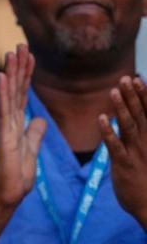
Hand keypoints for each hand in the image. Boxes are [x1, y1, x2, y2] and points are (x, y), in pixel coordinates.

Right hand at [0, 44, 46, 207]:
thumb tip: (39, 119)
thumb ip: (34, 134)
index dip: (26, 75)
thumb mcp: (32, 151)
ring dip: (10, 72)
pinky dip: (2, 92)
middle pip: (15, 89)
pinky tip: (1, 76)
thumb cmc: (15, 176)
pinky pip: (2, 109)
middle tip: (20, 44)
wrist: (6, 194)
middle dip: (18, 67)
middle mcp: (8, 122)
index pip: (22, 94)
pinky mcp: (2, 135)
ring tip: (12, 52)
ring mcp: (4, 127)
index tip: (28, 55)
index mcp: (16, 124)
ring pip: (8, 94)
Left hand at [100, 76, 146, 227]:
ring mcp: (136, 153)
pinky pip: (115, 146)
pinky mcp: (123, 165)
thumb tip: (135, 122)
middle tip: (125, 78)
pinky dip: (108, 132)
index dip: (144, 95)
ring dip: (122, 108)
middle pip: (140, 115)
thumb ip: (141, 138)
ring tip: (114, 91)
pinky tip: (101, 119)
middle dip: (133, 95)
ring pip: (129, 126)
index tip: (138, 78)